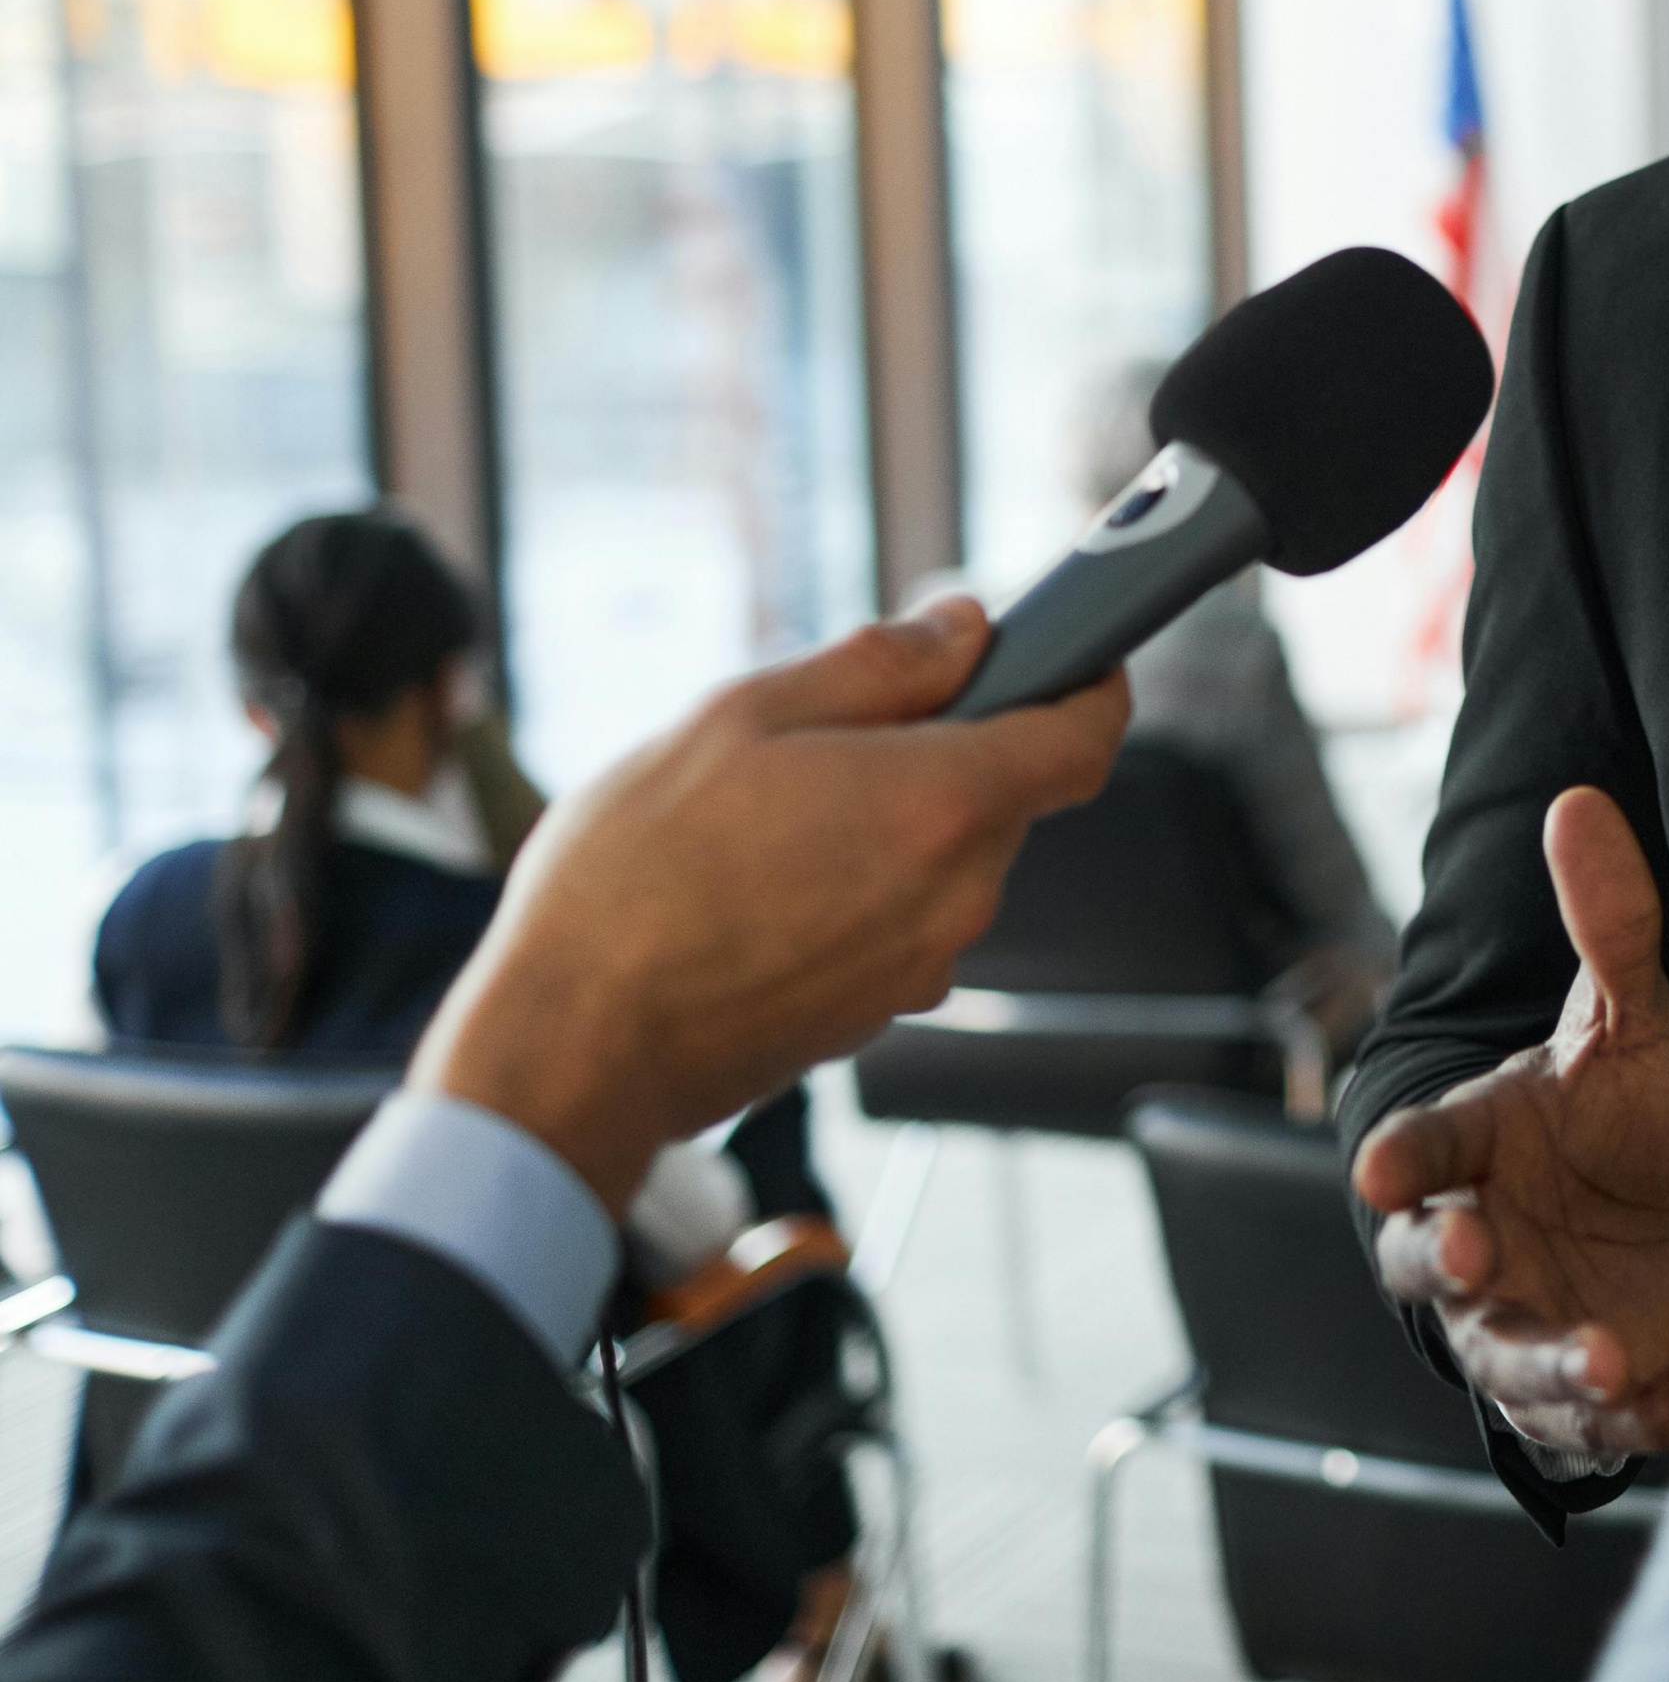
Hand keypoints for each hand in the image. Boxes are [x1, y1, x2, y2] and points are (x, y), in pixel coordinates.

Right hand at [410, 598, 1126, 1213]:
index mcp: (944, 804)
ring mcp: (919, 965)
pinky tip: (757, 886)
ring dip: (885, 823)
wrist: (569, 1050)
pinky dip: (855, 889)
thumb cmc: (634, 881)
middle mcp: (956, 894)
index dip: (1086, 684)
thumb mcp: (741, 717)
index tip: (1067, 655)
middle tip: (832, 735)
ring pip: (942, 859)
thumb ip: (876, 665)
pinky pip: (896, 922)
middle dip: (941, 750)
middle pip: (1001, 794)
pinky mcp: (873, 1014)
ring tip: (766, 819)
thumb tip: (961, 630)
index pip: (1085, 736)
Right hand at [1351, 789, 1668, 1458]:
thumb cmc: (1620, 1113)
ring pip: (1511, 1359)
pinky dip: (1647, 1413)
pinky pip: (1603, 1418)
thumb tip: (1579, 799)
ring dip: (1550, 1365)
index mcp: (1476, 1147)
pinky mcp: (1591, 1385)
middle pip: (1429, 1264)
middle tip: (1469, 1246)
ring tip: (1606, 1360)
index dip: (1402, 1155)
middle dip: (1442, 1259)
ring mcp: (1527, 1320)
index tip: (1382, 1159)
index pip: (1420, 1148)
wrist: (1661, 1212)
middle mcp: (1481, 1240)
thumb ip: (1611, 924)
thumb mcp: (1630, 1018)